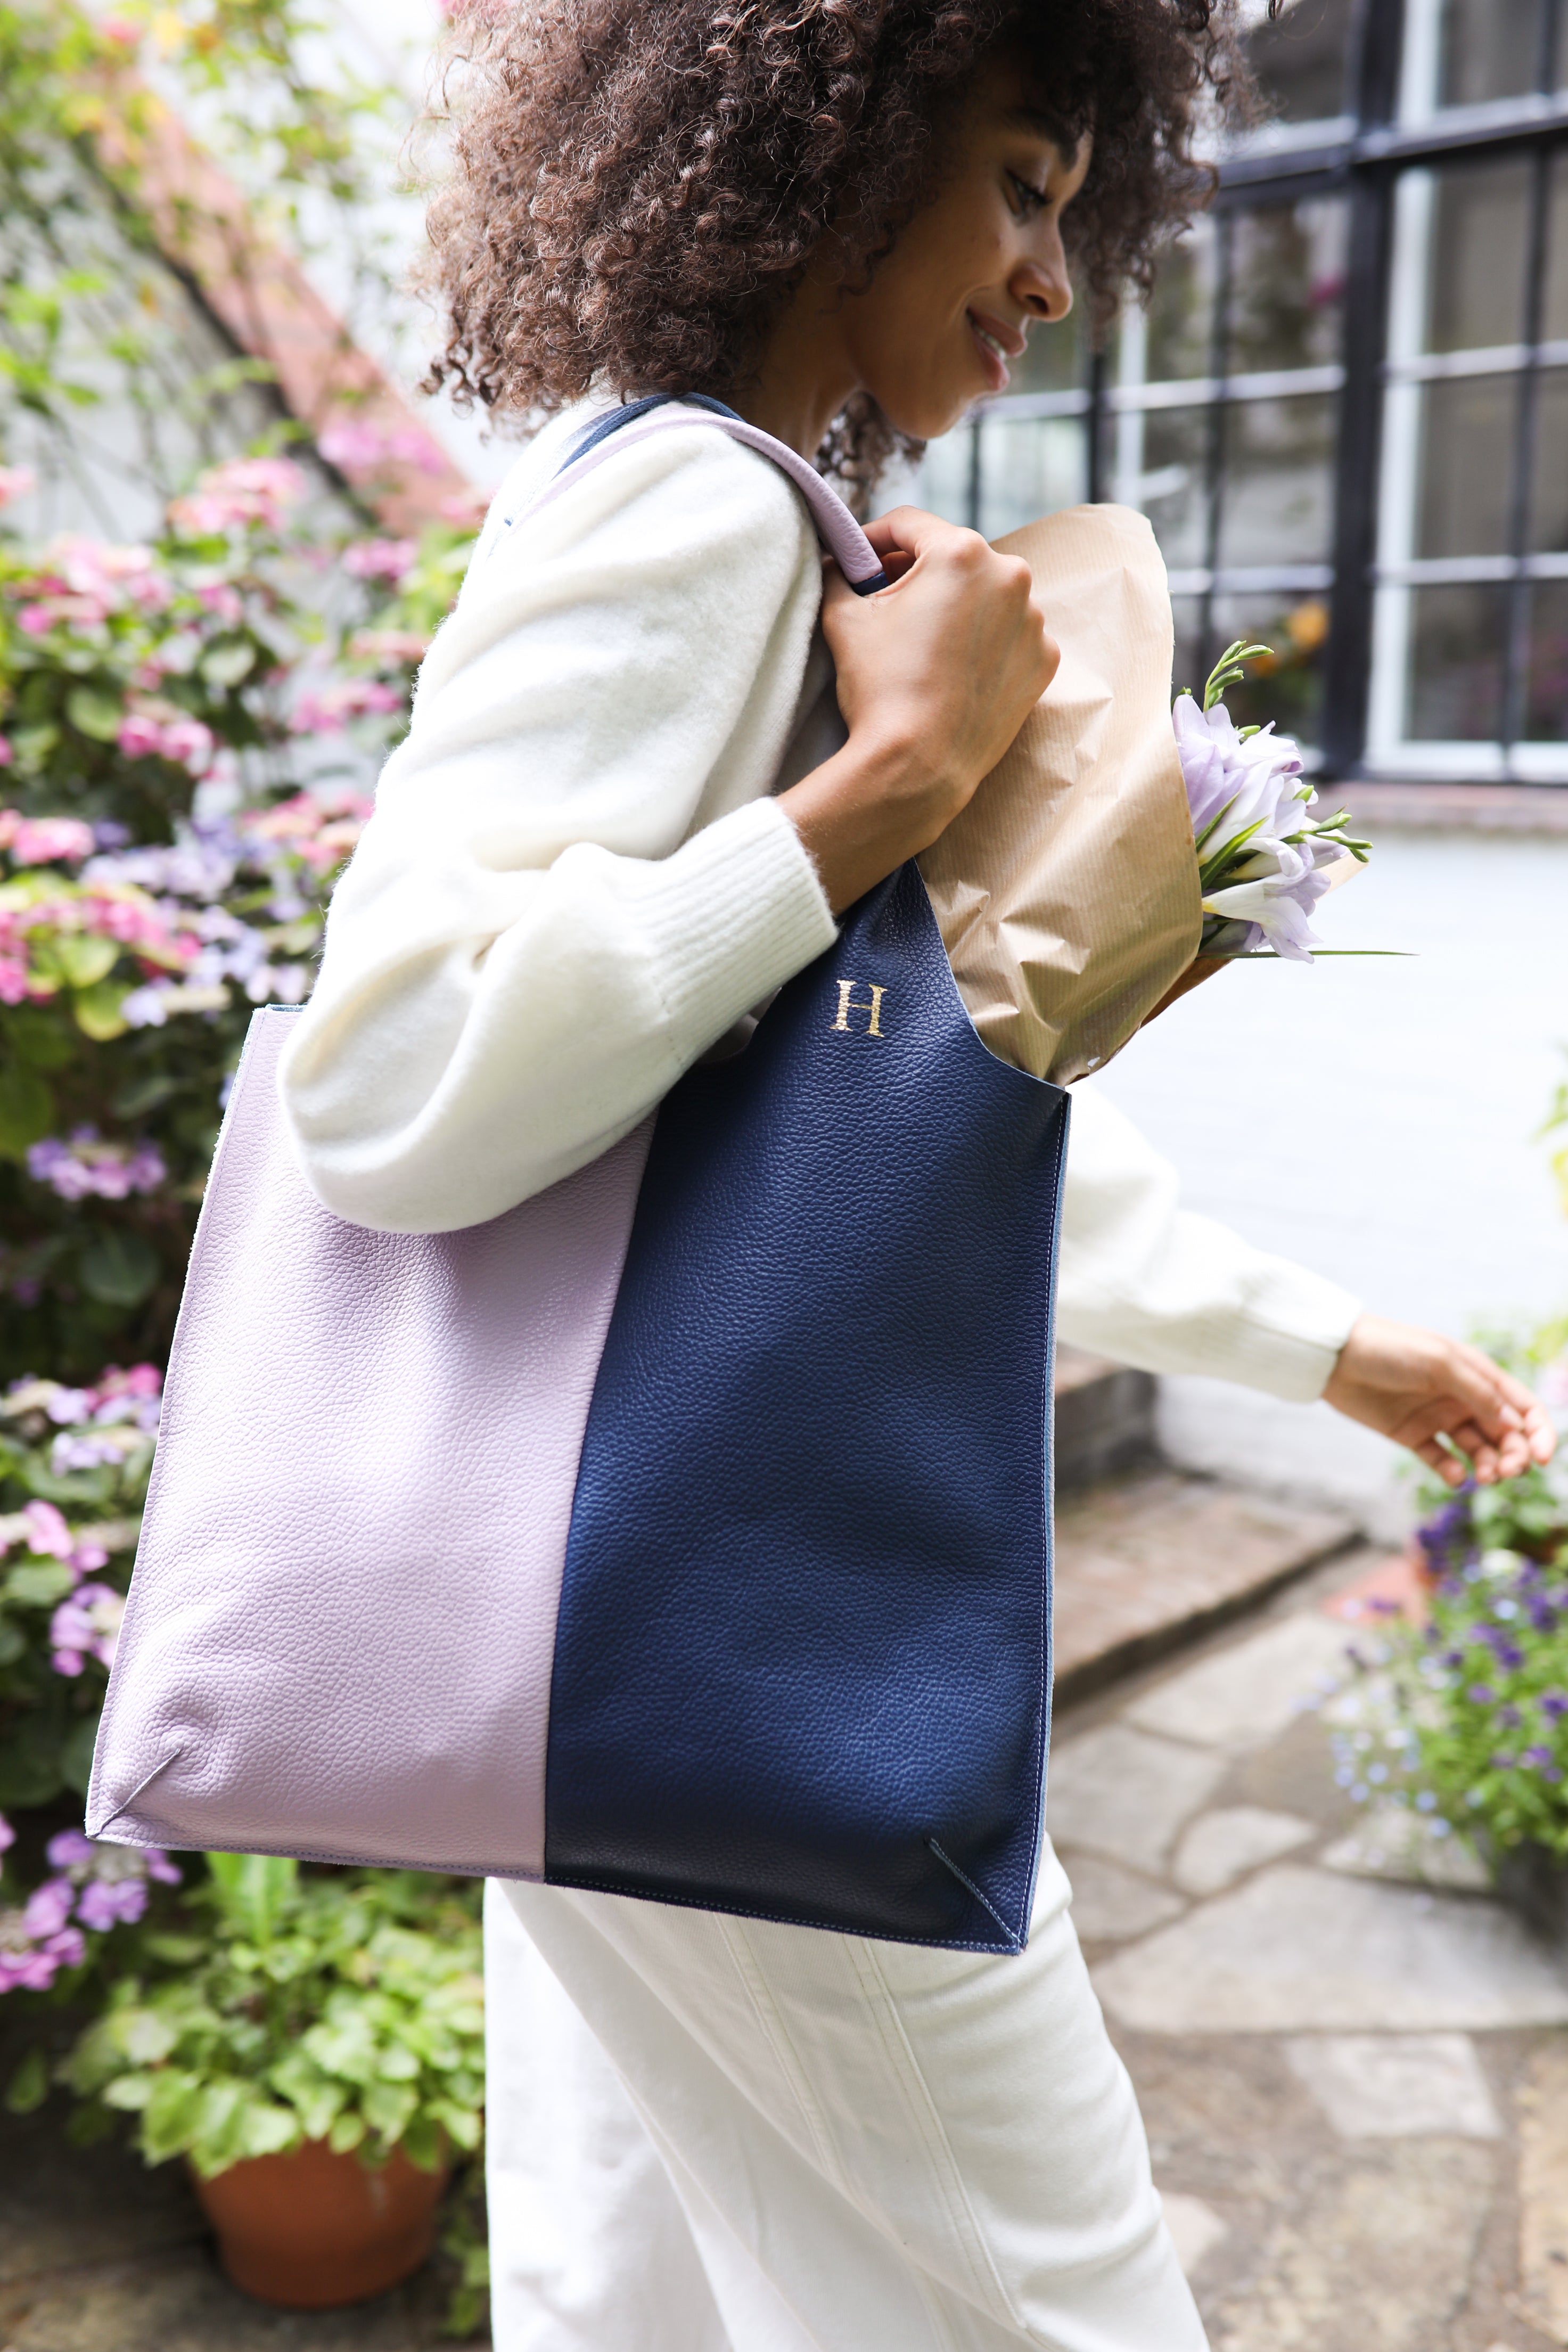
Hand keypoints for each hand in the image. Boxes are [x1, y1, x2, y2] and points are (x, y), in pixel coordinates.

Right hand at [779, 507, 1056, 913]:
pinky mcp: (1044, 660)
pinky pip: (1009, 635)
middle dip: (918, 573)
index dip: (873, 539)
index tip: (857, 561)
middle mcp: (1010, 575)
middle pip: (953, 557)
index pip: (909, 524)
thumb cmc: (880, 690)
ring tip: (924, 642)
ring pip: (986, 595)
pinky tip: (954, 668)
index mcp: (961, 552)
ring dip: (956, 606)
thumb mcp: (843, 618)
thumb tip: (838, 565)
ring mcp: (1034, 621)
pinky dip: (985, 642)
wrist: (919, 768)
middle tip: (886, 602)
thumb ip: (839, 576)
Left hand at [1323, 1312, 1555, 1486]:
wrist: (1335, 1357)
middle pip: (1505, 1434)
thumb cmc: (1390, 1348)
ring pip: (1478, 1451)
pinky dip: (1453, 1472)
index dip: (1539, 1433)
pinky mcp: (1413, 1435)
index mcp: (1477, 1375)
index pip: (1523, 1407)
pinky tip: (1454, 1476)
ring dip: (1489, 1466)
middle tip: (1506, 1471)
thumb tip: (1516, 1424)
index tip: (1542, 1459)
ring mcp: (1439, 1418)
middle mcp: (1463, 1398)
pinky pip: (1442, 1460)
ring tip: (1484, 1476)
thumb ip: (1478, 1392)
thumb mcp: (1439, 1362)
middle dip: (1514, 1456)